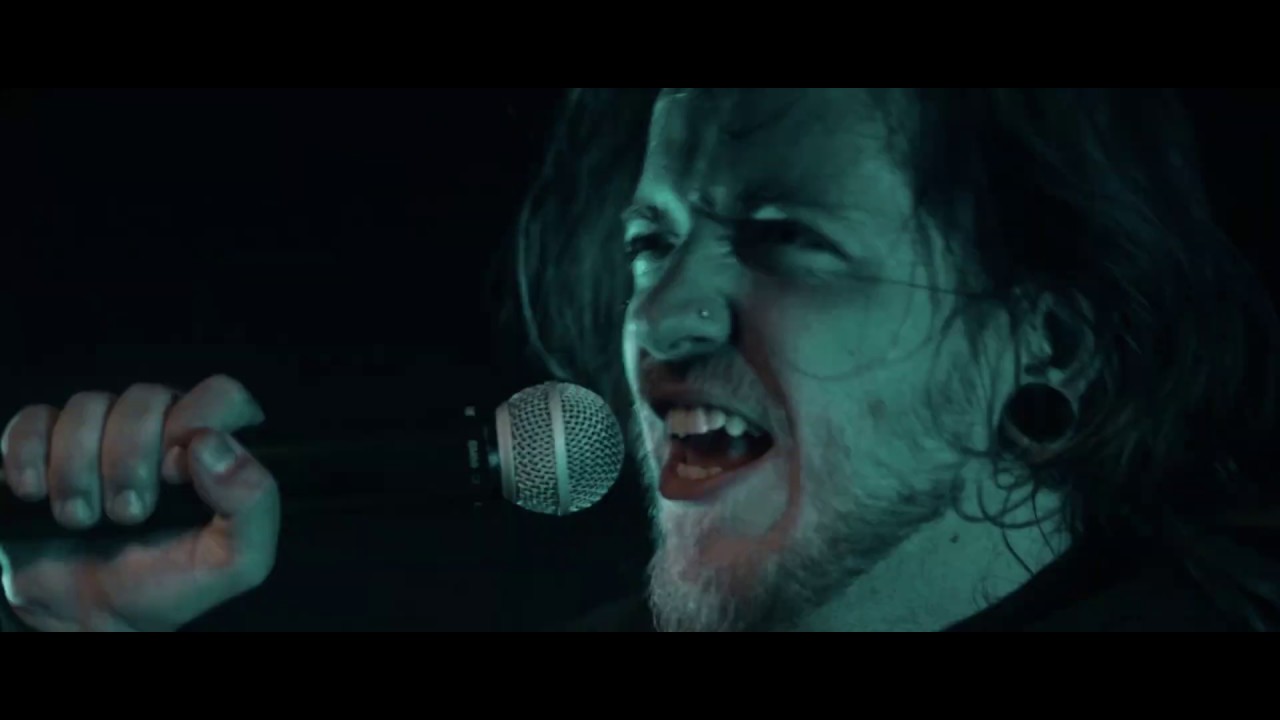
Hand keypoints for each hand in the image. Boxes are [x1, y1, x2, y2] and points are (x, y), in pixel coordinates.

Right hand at [0, 375, 279, 630]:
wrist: (87, 617)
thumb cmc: (168, 583)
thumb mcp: (236, 562)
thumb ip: (254, 504)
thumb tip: (214, 444)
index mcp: (210, 446)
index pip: (220, 394)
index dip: (197, 421)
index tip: (177, 473)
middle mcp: (158, 428)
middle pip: (146, 397)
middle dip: (131, 462)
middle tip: (129, 515)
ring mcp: (97, 432)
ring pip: (87, 405)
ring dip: (78, 471)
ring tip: (82, 519)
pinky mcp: (41, 444)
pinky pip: (32, 422)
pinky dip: (29, 460)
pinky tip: (36, 496)